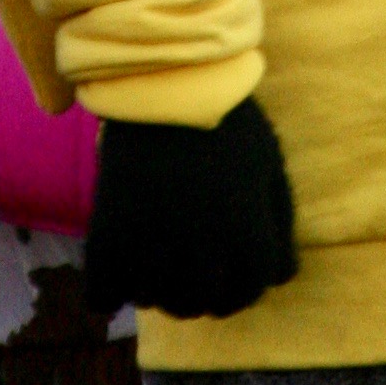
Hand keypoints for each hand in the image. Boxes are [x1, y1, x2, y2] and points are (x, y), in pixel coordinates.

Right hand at [84, 97, 296, 320]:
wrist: (162, 81)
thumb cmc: (226, 121)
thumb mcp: (270, 164)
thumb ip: (279, 222)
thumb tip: (280, 274)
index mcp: (245, 226)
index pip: (253, 288)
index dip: (246, 283)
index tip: (234, 273)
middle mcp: (202, 245)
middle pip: (206, 303)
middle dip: (207, 292)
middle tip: (198, 272)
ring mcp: (153, 242)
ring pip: (159, 302)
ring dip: (163, 292)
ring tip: (161, 266)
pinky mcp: (110, 232)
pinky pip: (105, 292)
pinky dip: (111, 292)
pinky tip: (120, 275)